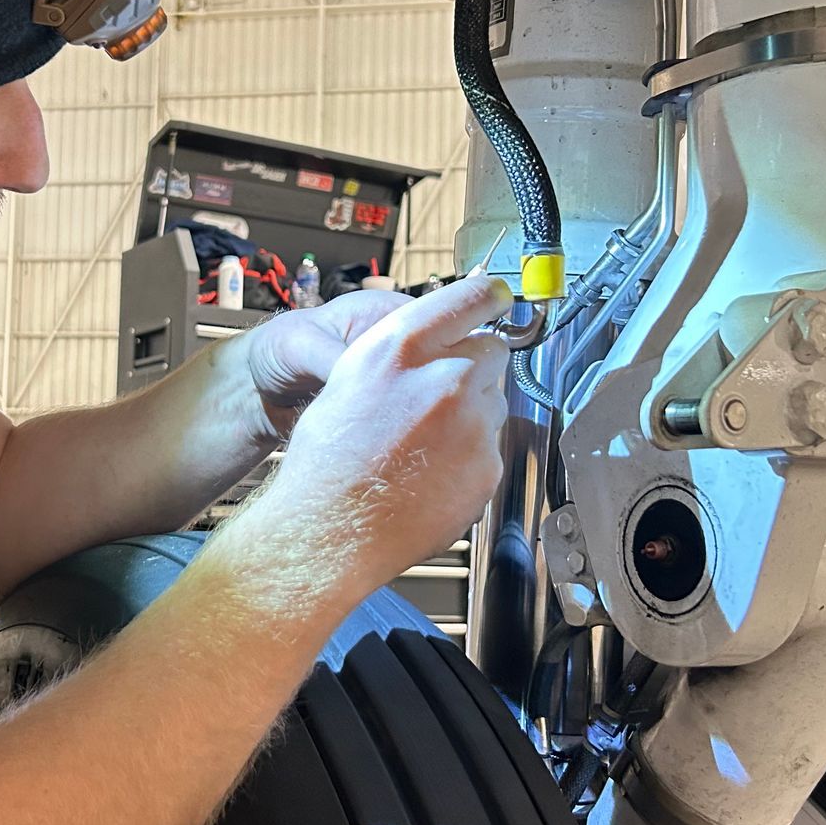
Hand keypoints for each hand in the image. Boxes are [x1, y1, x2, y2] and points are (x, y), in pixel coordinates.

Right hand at [239, 276, 512, 593]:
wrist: (331, 528)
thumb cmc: (328, 460)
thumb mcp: (352, 377)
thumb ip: (403, 352)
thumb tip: (438, 341)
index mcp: (405, 344)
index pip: (472, 296)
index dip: (488, 297)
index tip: (497, 299)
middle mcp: (446, 375)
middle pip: (492, 351)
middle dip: (474, 367)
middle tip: (441, 396)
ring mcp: (472, 422)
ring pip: (492, 402)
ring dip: (471, 415)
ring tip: (424, 446)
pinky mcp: (488, 464)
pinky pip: (490, 448)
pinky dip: (469, 459)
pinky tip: (432, 474)